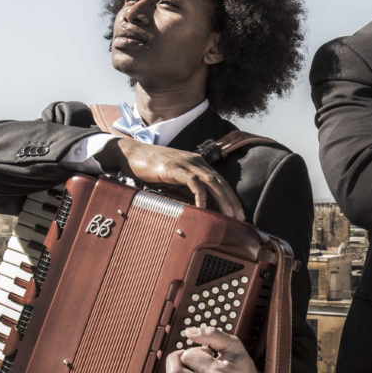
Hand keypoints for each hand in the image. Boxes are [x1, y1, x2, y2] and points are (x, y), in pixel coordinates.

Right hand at [94, 139, 244, 218]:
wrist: (131, 154)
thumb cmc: (151, 169)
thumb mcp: (174, 180)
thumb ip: (187, 190)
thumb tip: (201, 208)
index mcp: (198, 163)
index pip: (220, 181)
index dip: (231, 197)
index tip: (238, 214)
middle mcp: (196, 161)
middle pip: (220, 182)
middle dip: (232, 201)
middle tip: (240, 218)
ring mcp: (186, 163)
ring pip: (211, 181)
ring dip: (222, 199)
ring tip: (228, 215)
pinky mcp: (175, 168)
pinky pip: (193, 182)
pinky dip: (201, 196)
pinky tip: (204, 208)